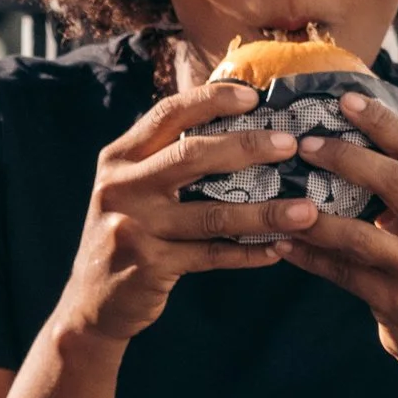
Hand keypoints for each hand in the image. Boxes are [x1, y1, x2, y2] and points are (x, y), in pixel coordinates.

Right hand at [56, 81, 318, 347]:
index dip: (212, 99)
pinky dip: (247, 254)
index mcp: (119, 157)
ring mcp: (133, 227)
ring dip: (264, 213)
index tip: (255, 96)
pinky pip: (211, 256)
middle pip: (192, 156)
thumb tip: (234, 125)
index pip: (168, 114)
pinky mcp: (149, 266)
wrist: (91, 301)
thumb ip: (166, 159)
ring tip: (306, 211)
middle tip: (290, 145)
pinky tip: (277, 250)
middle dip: (248, 147)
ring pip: (212, 215)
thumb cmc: (127, 233)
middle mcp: (121, 186)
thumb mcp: (131, 188)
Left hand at [275, 91, 397, 394]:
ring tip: (282, 197)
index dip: (381, 122)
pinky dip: (309, 257)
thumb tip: (351, 147)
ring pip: (360, 233)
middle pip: (394, 180)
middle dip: (345, 156)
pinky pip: (343, 274)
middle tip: (303, 143)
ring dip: (316, 214)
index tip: (344, 99)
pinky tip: (281, 244)